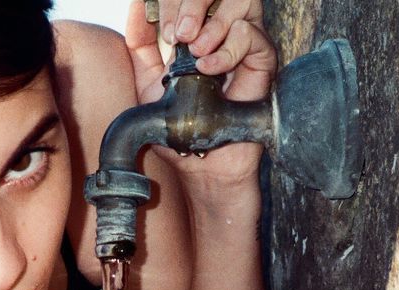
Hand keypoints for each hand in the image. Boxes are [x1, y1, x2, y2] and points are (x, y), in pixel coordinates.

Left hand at [123, 0, 276, 181]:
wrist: (202, 163)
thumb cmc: (178, 126)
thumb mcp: (147, 83)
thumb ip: (139, 46)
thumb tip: (137, 6)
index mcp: (196, 27)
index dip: (171, 2)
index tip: (161, 24)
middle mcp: (221, 29)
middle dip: (190, 4)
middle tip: (178, 33)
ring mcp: (242, 42)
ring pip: (237, 2)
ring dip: (212, 22)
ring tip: (196, 50)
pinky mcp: (261, 60)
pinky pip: (250, 34)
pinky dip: (228, 48)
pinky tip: (210, 69)